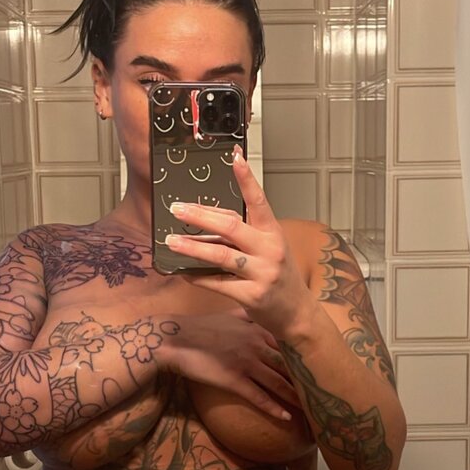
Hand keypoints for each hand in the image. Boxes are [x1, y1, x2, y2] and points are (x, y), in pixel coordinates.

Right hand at [162, 307, 303, 419]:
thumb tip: (257, 312)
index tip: (317, 365)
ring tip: (311, 407)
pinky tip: (286, 416)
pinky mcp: (234, 380)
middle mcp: (255, 345)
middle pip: (287, 364)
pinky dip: (274, 408)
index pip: (287, 344)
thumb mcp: (227, 315)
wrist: (175, 339)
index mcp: (256, 329)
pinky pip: (259, 397)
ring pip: (278, 382)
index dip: (302, 356)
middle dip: (305, 377)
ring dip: (296, 396)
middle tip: (323, 389)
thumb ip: (246, 316)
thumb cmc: (199, 327)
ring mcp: (246, 363)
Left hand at [164, 147, 314, 338]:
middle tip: (177, 208)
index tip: (235, 156)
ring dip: (192, 247)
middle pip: (231, 226)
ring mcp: (261, 273)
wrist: (297, 313)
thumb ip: (242, 233)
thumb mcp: (268, 247)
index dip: (246, 178)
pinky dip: (198, 277)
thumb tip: (205, 218)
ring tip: (171, 241)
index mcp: (273, 232)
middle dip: (201, 216)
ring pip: (221, 255)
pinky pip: (218, 283)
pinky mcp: (251, 296)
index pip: (258, 200)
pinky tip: (182, 272)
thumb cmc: (278, 274)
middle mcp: (269, 249)